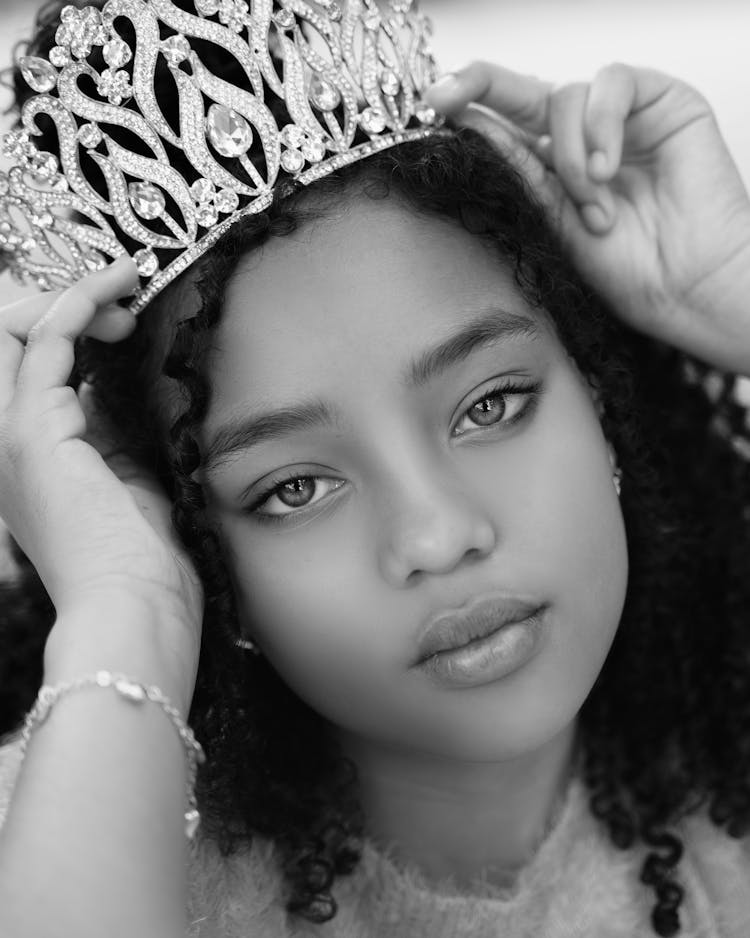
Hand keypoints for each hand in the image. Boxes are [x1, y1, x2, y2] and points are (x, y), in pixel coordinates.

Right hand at [0, 259, 202, 687]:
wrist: (135, 609)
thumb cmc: (141, 560)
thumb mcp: (127, 480)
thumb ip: (111, 434)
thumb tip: (115, 389)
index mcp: (28, 454)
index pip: (27, 366)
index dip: (68, 325)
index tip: (124, 315)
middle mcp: (5, 439)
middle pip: (5, 338)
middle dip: (60, 300)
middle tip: (121, 296)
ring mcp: (10, 434)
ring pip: (15, 328)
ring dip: (73, 294)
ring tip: (127, 287)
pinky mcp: (34, 432)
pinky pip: (48, 342)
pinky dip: (81, 304)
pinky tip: (118, 295)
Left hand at [425, 62, 749, 375]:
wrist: (686, 287)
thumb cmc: (628, 270)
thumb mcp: (552, 222)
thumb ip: (518, 172)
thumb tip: (470, 125)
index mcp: (552, 168)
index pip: (505, 125)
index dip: (468, 108)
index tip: (427, 107)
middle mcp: (582, 138)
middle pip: (524, 91)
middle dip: (480, 86)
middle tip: (443, 96)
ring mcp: (621, 119)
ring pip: (566, 96)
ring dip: (571, 154)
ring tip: (594, 203)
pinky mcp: (662, 102)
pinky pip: (614, 82)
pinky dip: (604, 124)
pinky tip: (609, 170)